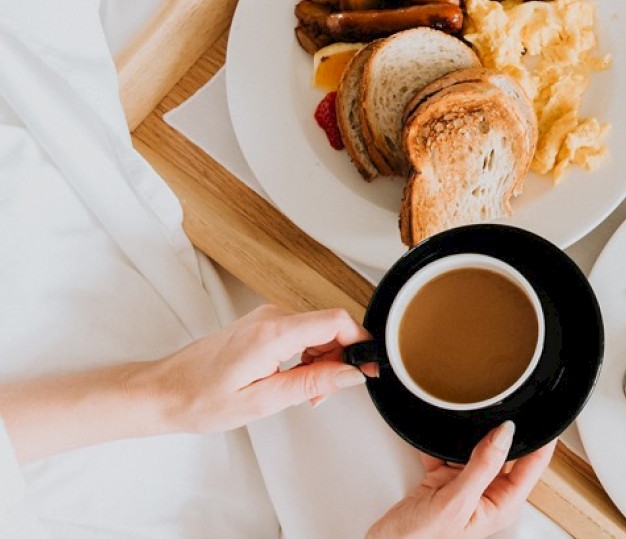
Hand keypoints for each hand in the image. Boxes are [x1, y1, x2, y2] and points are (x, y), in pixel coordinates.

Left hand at [151, 304, 370, 432]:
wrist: (164, 391)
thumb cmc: (200, 399)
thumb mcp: (263, 400)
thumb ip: (313, 383)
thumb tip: (352, 373)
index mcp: (272, 332)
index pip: (336, 320)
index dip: (361, 342)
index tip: (369, 367)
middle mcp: (271, 317)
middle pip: (331, 326)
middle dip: (340, 359)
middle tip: (325, 394)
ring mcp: (266, 318)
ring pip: (318, 331)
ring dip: (324, 361)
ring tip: (305, 394)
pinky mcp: (262, 325)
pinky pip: (302, 333)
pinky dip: (308, 357)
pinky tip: (294, 380)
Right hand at [367, 422, 554, 538]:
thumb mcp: (455, 502)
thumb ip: (483, 466)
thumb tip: (505, 433)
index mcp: (501, 504)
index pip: (534, 464)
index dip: (542, 438)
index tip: (543, 412)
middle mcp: (487, 494)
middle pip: (505, 451)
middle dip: (500, 430)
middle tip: (500, 404)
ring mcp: (466, 486)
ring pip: (476, 447)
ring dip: (468, 434)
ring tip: (466, 415)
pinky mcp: (443, 479)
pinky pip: (447, 450)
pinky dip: (440, 441)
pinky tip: (437, 432)